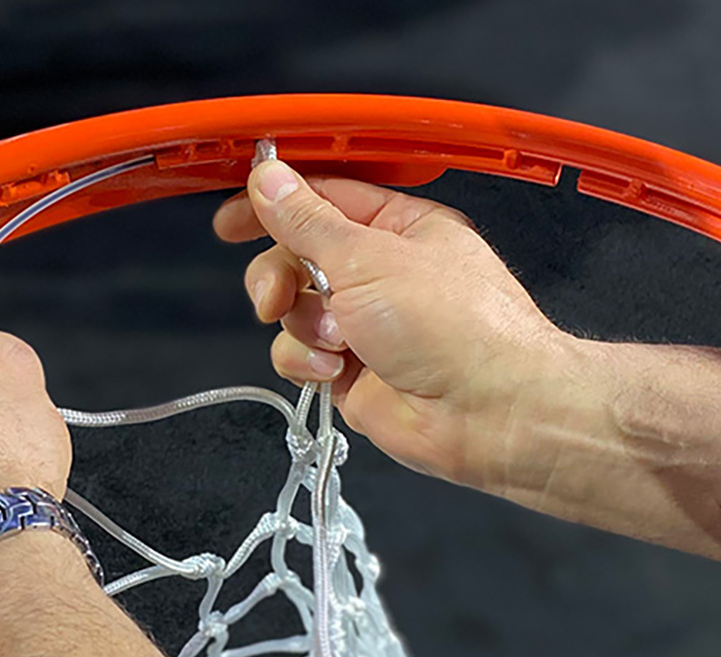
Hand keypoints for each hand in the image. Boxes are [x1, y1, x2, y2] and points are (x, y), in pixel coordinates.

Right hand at [214, 160, 570, 488]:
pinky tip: (335, 367)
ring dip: (302, 323)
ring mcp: (365, 322)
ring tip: (336, 337)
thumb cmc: (458, 328)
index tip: (232, 219)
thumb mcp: (368, 256)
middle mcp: (381, 271)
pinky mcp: (351, 368)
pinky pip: (299, 353)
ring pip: (293, 309)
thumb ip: (307, 220)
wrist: (488, 413)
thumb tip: (269, 179)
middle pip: (296, 257)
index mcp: (397, 227)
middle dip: (280, 275)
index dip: (272, 206)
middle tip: (277, 293)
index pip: (320, 200)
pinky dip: (307, 360)